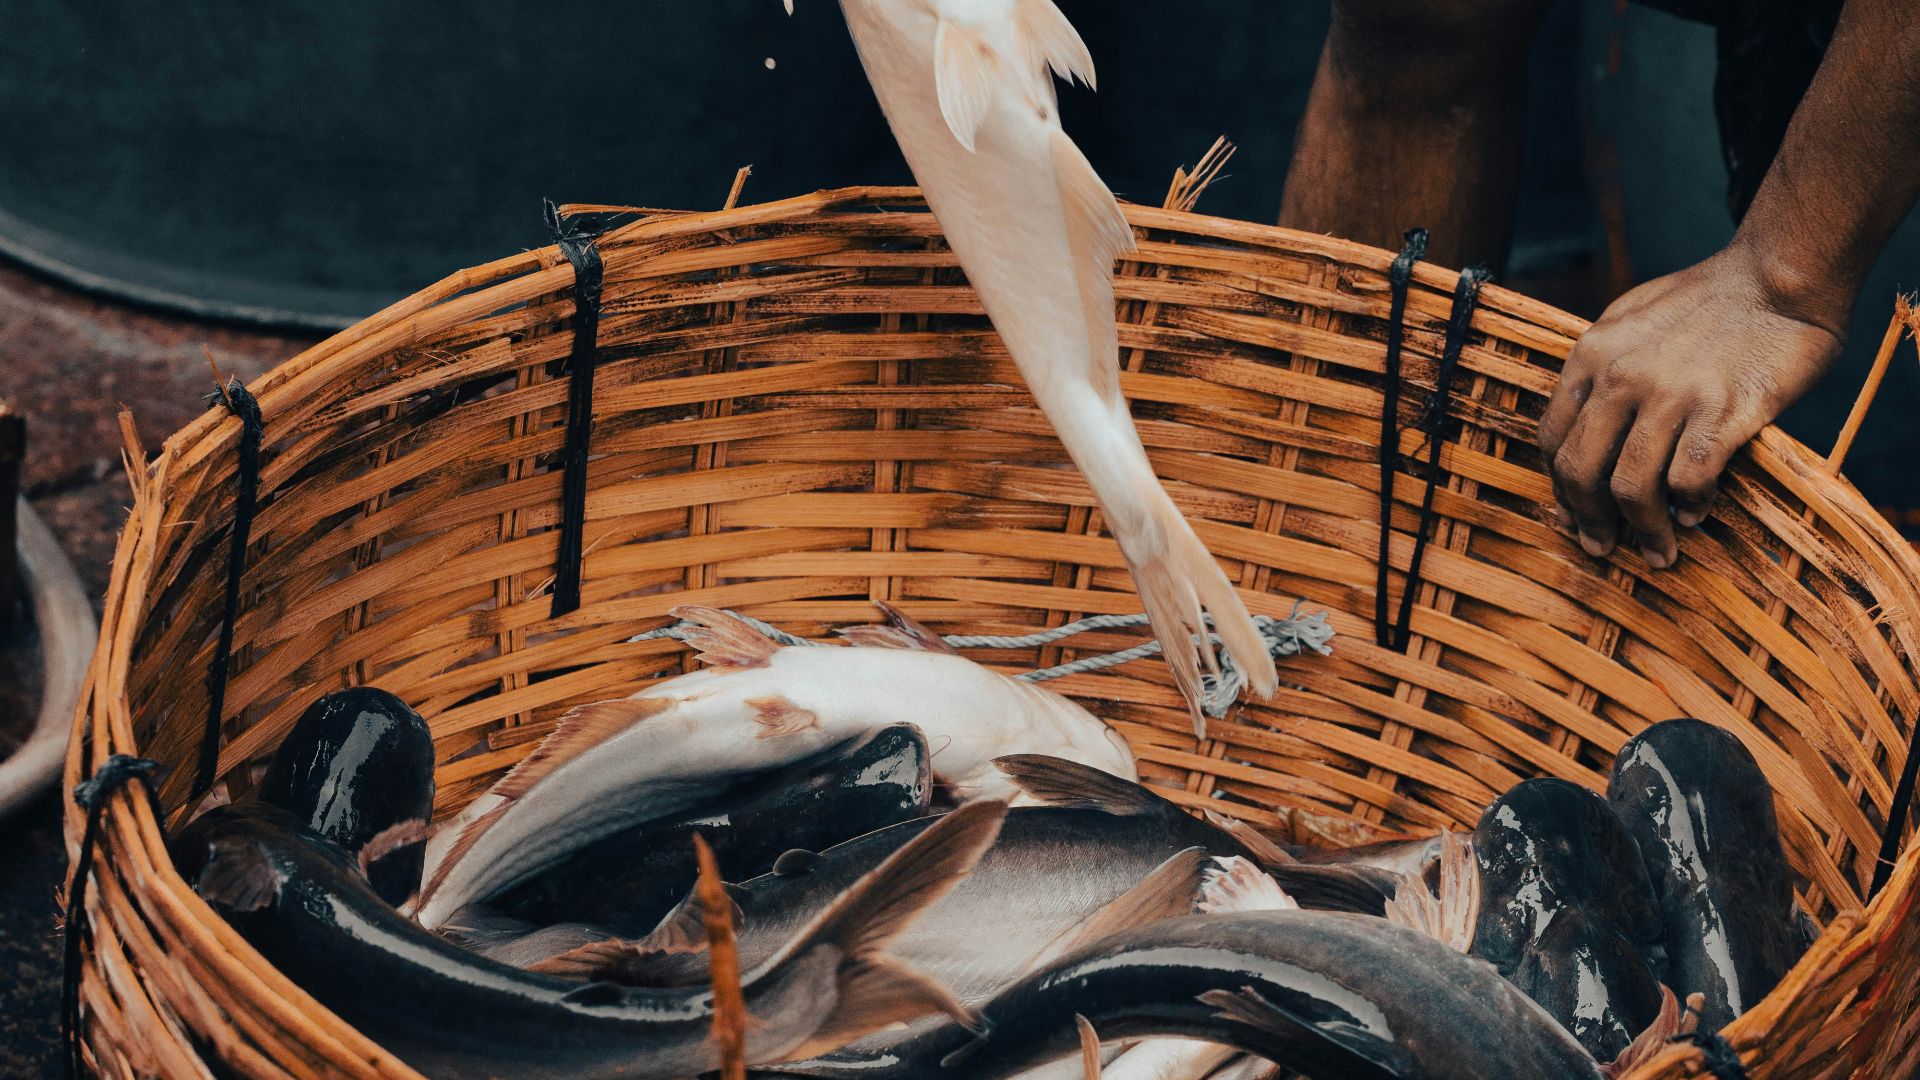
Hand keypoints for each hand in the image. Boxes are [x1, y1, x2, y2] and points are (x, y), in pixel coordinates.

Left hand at [1537, 241, 1841, 567]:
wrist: (1780, 276)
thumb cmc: (1708, 300)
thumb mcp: (1631, 318)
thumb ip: (1601, 366)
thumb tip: (1582, 425)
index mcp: (1592, 355)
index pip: (1553, 438)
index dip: (1560, 486)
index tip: (1573, 512)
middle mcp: (1622, 377)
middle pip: (1581, 471)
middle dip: (1587, 520)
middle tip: (1602, 547)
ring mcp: (1672, 395)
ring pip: (1631, 487)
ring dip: (1643, 531)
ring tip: (1659, 551)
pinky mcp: (1724, 411)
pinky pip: (1690, 480)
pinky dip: (1690, 507)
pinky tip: (1696, 514)